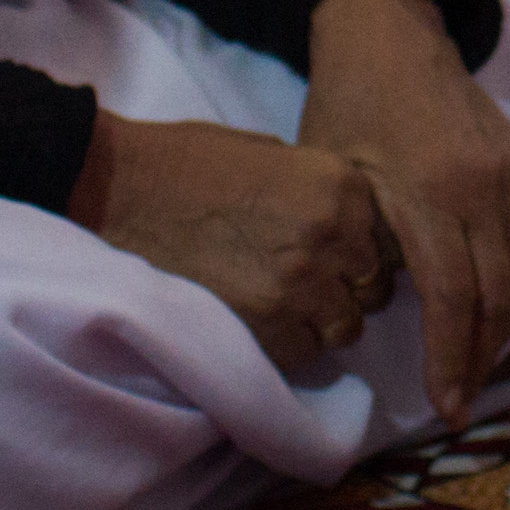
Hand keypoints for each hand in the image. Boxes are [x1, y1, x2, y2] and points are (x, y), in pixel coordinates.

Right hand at [78, 107, 396, 376]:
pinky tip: (257, 318)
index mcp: (341, 187)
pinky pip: (301, 355)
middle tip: (307, 281)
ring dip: (319, 322)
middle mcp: (332, 238)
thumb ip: (322, 195)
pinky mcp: (263, 327)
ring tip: (280, 302)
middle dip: (346, 289)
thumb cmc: (195, 162)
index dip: (360, 254)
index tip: (337, 256)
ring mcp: (299, 287)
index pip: (385, 244)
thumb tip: (350, 231)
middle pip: (371, 290)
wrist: (123, 188)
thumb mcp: (277, 155)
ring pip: (343, 329)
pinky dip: (285, 345)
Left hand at [300, 0, 509, 421]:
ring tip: (476, 369)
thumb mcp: (334, 181)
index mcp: (430, 192)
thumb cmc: (346, 111)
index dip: (452, 359)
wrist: (391, 36)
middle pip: (497, 296)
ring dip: (503, 330)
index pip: (454, 299)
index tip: (444, 406)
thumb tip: (380, 314)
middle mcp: (485, 186)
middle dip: (480, 359)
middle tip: (460, 402)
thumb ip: (362, 248)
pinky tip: (498, 315)